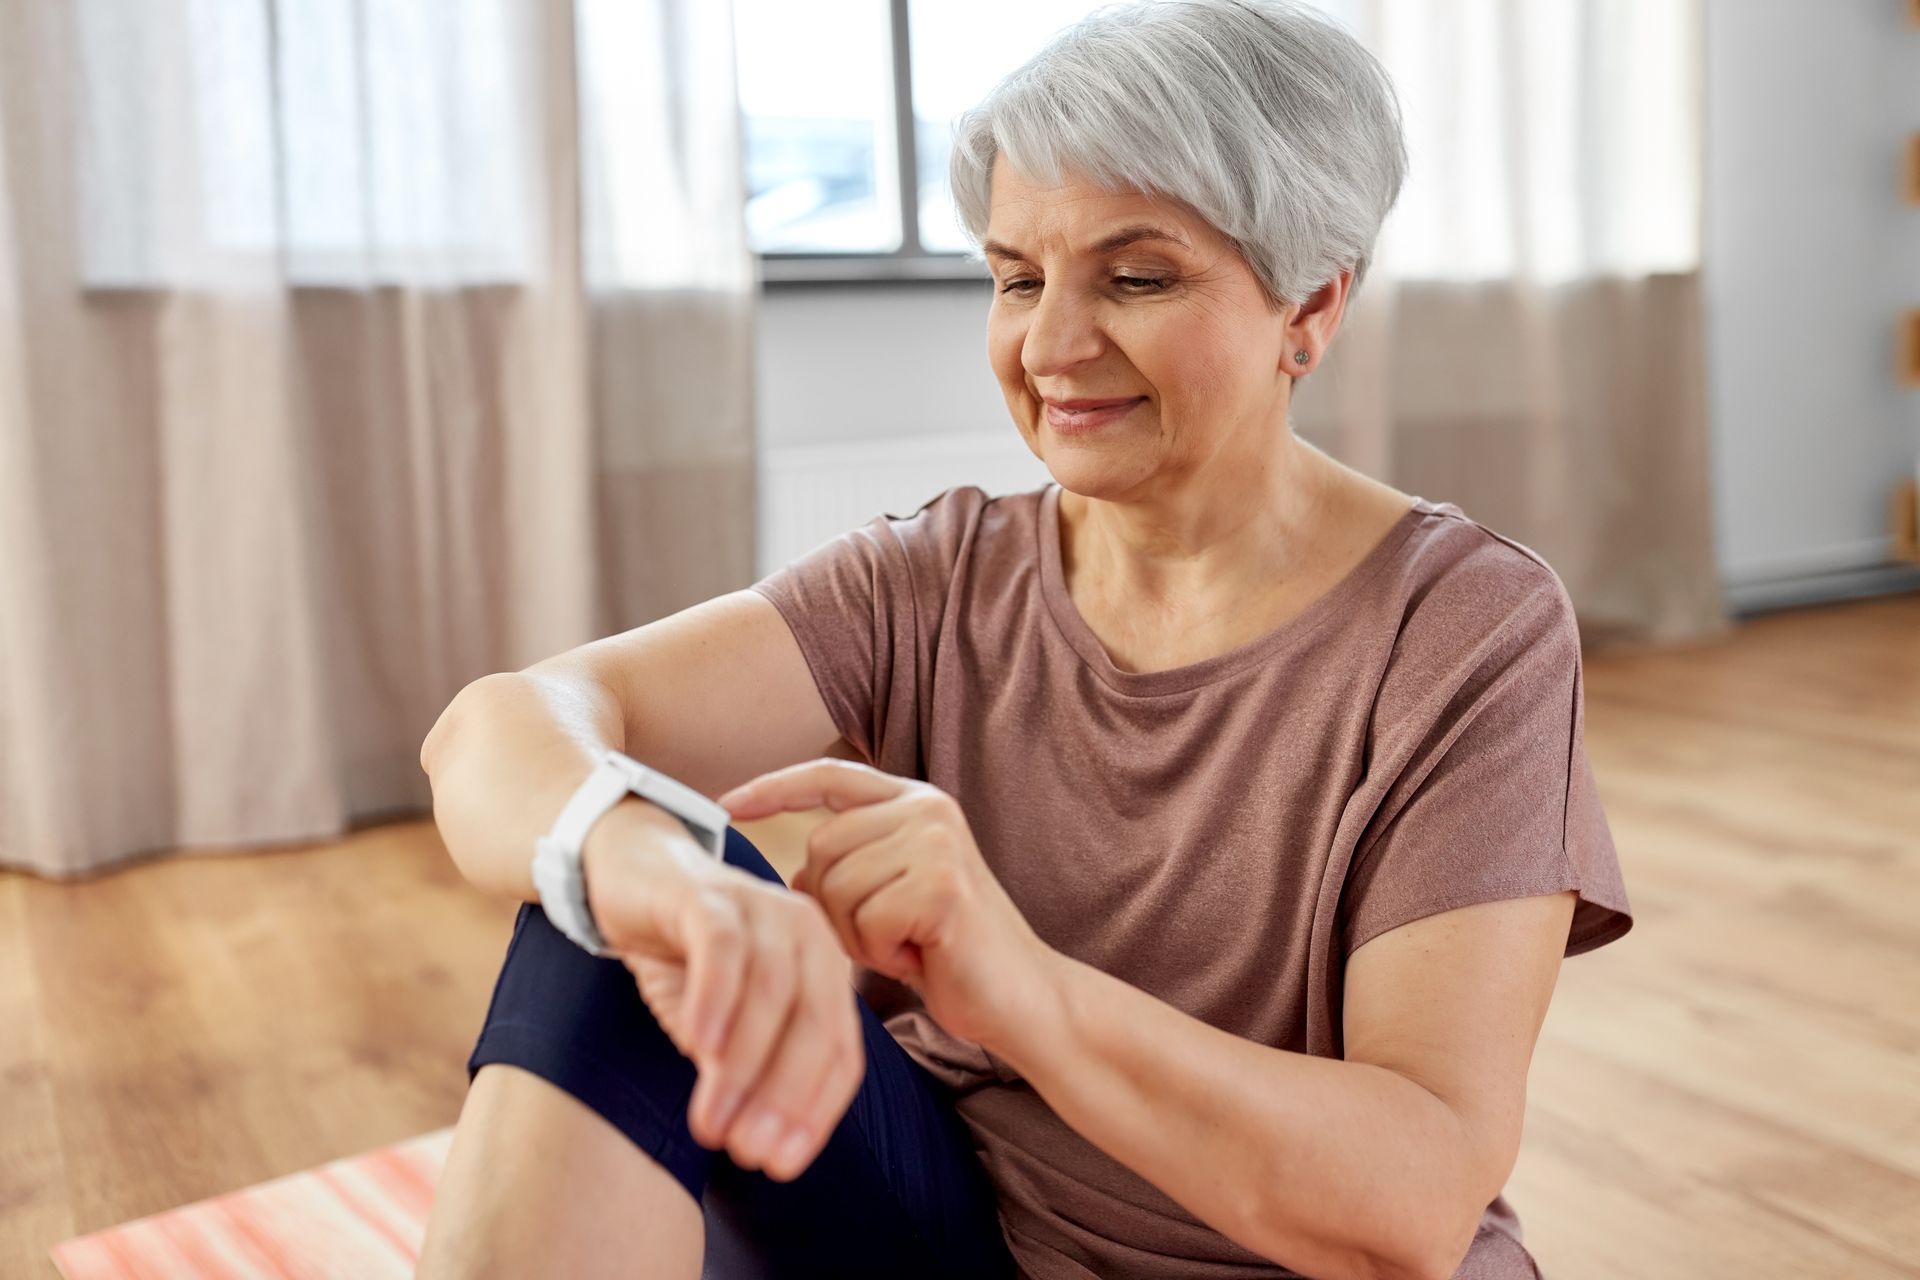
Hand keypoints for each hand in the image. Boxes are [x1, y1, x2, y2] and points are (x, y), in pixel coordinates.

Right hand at [581, 803, 864, 1181]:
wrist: (634, 874)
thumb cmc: (690, 959)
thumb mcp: (727, 1024)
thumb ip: (751, 1071)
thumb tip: (764, 1145)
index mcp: (826, 971)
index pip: (840, 1055)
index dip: (813, 1116)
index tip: (778, 1166)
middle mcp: (809, 936)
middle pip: (814, 1027)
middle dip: (783, 1098)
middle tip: (746, 1152)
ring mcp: (763, 908)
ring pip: (770, 994)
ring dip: (742, 1067)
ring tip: (711, 1122)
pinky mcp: (712, 895)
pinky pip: (724, 951)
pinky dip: (716, 1001)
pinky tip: (697, 1048)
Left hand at [716, 760, 1060, 1051]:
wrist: (1020, 997)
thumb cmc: (950, 953)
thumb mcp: (890, 900)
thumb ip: (848, 871)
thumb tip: (791, 872)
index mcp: (915, 803)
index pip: (830, 777)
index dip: (774, 788)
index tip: (727, 803)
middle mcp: (927, 810)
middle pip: (820, 849)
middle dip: (834, 907)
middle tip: (887, 935)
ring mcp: (937, 843)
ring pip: (836, 887)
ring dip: (858, 936)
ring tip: (907, 945)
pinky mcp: (941, 885)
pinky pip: (864, 921)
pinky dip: (880, 954)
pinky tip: (921, 957)